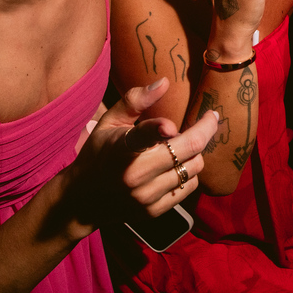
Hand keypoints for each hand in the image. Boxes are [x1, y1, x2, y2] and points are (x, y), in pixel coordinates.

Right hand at [68, 78, 217, 230]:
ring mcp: (147, 196)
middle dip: (205, 130)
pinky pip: (189, 186)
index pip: (143, 136)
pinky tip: (178, 165)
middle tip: (210, 118)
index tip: (170, 125)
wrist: (82, 201)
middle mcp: (136, 174)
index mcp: (121, 149)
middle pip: (188, 150)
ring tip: (184, 145)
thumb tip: (164, 82)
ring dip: (195, 153)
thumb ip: (135, 101)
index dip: (158, 129)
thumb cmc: (98, 153)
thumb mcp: (109, 122)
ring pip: (194, 167)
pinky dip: (189, 172)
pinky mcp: (154, 211)